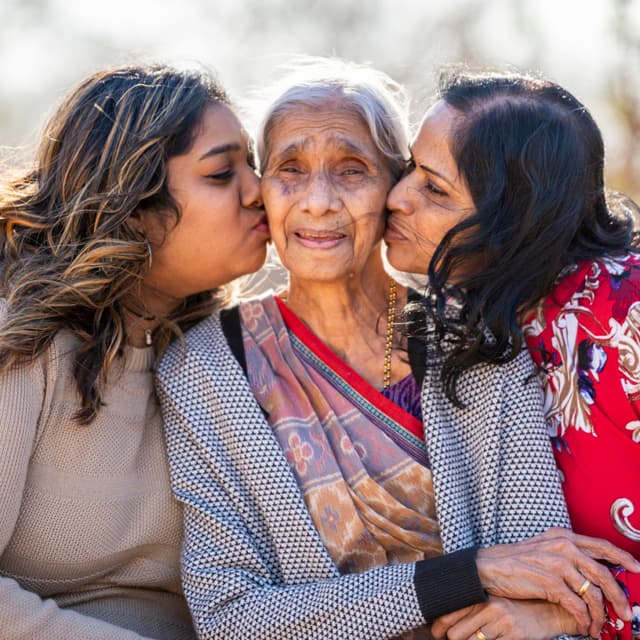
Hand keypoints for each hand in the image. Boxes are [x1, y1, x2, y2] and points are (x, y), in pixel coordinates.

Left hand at [431, 596, 580, 639]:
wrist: (551, 608)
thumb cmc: (518, 606)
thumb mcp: (493, 601)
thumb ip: (472, 608)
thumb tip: (444, 625)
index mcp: (479, 595)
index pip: (447, 613)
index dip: (438, 628)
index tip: (437, 633)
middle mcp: (487, 606)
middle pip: (455, 633)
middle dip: (453, 639)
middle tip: (451, 639)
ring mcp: (501, 622)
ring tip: (477, 637)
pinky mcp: (514, 635)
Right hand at [475, 527, 639, 636]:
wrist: (489, 567)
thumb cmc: (517, 561)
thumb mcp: (544, 549)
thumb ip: (568, 555)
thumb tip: (594, 569)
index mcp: (563, 537)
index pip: (601, 545)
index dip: (622, 557)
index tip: (636, 569)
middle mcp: (562, 546)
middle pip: (602, 572)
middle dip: (618, 596)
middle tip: (624, 613)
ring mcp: (556, 563)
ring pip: (592, 592)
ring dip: (600, 614)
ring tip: (600, 626)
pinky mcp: (549, 582)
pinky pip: (576, 604)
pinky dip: (584, 619)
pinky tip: (584, 625)